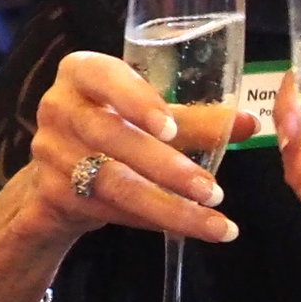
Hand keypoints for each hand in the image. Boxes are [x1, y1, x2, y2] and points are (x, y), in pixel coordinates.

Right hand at [17, 49, 246, 245]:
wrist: (57, 175)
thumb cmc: (112, 129)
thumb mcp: (146, 116)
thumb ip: (194, 119)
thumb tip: (249, 123)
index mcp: (82, 72)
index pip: (105, 77)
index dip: (138, 101)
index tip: (171, 128)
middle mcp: (59, 108)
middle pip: (114, 137)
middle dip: (168, 168)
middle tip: (213, 191)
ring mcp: (51, 153)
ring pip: (114, 183)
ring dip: (168, 206)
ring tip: (214, 222)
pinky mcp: (52, 193)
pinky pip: (107, 210)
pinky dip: (149, 220)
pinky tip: (183, 228)